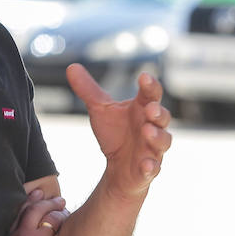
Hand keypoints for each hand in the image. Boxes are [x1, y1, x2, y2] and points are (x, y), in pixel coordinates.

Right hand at [4, 188, 66, 235]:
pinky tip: (66, 215)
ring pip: (41, 213)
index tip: (36, 195)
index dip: (28, 203)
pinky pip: (52, 221)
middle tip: (53, 196)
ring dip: (54, 206)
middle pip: (29, 210)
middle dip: (42, 200)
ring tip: (63, 204)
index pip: (19, 216)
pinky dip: (59, 216)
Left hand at [66, 64, 172, 200]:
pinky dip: (151, 166)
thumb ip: (88, 90)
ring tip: (147, 131)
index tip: (144, 77)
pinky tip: (146, 164)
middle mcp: (152, 126)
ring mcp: (153, 148)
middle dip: (159, 112)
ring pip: (163, 141)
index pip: (150, 93)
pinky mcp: (149, 168)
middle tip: (150, 108)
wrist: (118, 168)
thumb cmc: (115, 133)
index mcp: (142, 108)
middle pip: (162, 116)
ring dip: (157, 136)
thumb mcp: (100, 110)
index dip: (150, 85)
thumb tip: (72, 67)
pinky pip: (154, 167)